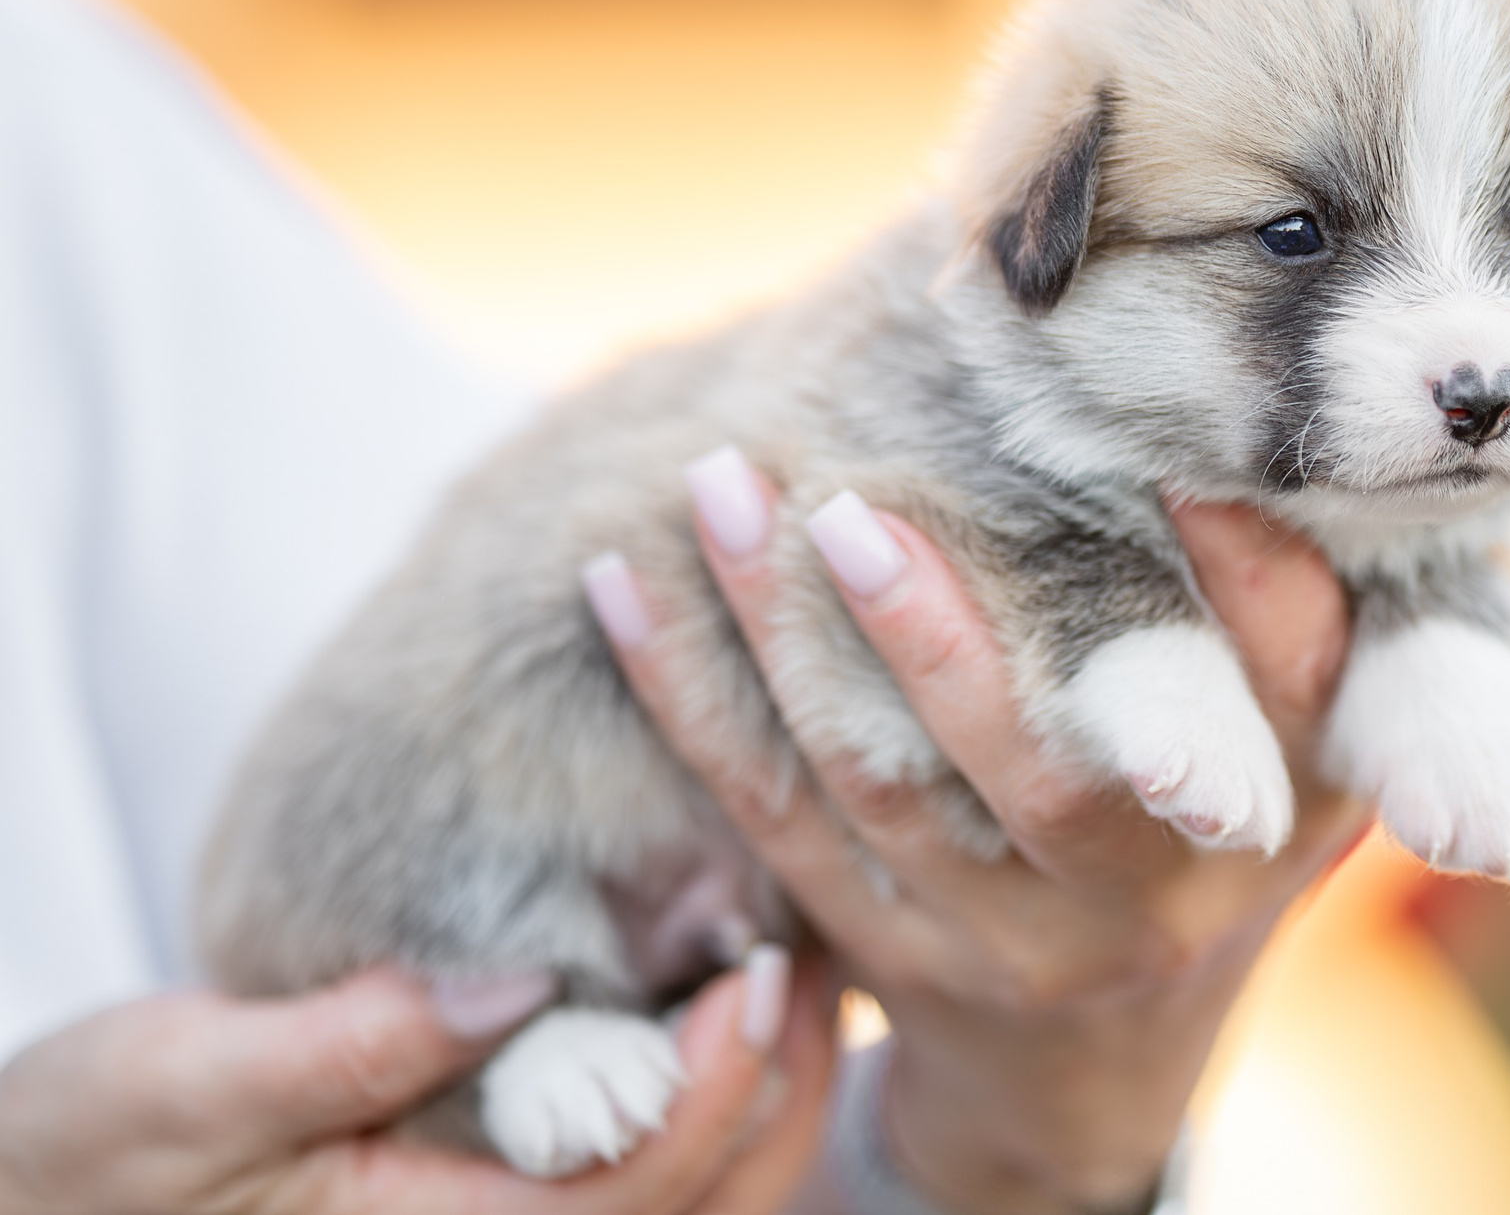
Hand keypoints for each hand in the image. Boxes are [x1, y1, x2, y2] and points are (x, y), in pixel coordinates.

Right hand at [0, 951, 837, 1214]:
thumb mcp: (184, 1089)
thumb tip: (509, 980)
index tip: (763, 967)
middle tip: (814, 940)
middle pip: (705, 1207)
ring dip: (765, 1087)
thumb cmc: (93, 1163)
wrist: (42, 1211)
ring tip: (795, 951)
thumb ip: (351, 1042)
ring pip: (703, 1202)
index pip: (635, 1194)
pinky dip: (717, 1099)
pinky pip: (654, 1182)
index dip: (718, 1088)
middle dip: (778, 1080)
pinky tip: (730, 993)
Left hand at [594, 449, 1367, 1214]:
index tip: (1154, 445)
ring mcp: (1006, 943)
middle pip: (1045, 775)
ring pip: (877, 784)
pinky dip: (690, 696)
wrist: (1095, 1065)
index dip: (1236, 561)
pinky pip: (769, 816)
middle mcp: (1151, 894)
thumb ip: (1288, 617)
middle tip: (852, 506)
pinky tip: (623, 581)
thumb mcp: (1294, 748)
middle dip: (937, 637)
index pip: (1281, 673)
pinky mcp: (880, 950)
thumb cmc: (1204, 835)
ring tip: (721, 487)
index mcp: (1282, 808)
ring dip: (782, 630)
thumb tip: (1240, 430)